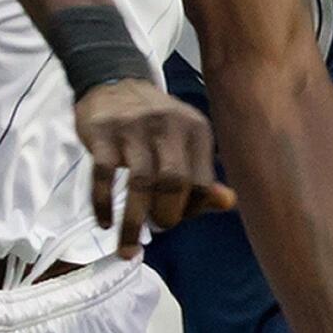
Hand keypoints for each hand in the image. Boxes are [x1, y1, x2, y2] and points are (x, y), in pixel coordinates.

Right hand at [75, 78, 236, 257]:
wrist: (115, 83)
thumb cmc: (156, 124)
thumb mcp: (186, 141)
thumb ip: (204, 176)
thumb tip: (229, 203)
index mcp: (195, 129)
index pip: (201, 182)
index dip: (190, 209)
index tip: (176, 219)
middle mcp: (168, 125)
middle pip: (174, 182)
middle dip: (165, 216)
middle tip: (155, 229)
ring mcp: (134, 128)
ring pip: (141, 182)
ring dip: (134, 223)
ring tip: (128, 249)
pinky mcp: (103, 134)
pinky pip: (104, 175)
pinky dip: (104, 204)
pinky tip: (105, 222)